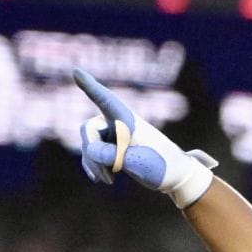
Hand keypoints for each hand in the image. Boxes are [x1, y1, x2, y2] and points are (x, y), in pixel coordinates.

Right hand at [74, 70, 218, 208]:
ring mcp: (115, 134)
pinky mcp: (113, 146)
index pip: (105, 100)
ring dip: (93, 163)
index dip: (90, 87)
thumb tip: (90, 150)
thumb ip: (113, 156)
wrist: (175, 176)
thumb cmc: (163, 166)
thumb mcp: (138, 163)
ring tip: (108, 180)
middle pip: (89, 130)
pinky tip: (101, 179)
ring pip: (89, 143)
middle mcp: (119, 122)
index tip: (76, 71)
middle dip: (92, 153)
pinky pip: (92, 152)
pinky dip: (94, 165)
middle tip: (107, 176)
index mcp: (128, 119)